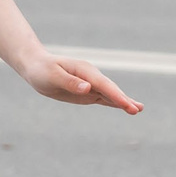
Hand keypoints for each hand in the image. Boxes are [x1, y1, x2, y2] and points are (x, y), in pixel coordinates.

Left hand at [25, 53, 141, 113]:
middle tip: (137, 110)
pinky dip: (115, 103)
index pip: (103, 84)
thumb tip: (88, 88)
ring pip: (110, 94)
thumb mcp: (52, 76)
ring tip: (139, 109)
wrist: (36, 67)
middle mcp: (91, 77)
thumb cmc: (42, 70)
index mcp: (84, 70)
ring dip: (124, 101)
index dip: (115, 95)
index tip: (126, 104)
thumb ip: (70, 82)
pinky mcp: (88, 92)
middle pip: (110, 89)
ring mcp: (91, 84)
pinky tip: (126, 107)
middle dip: (124, 99)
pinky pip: (104, 98)